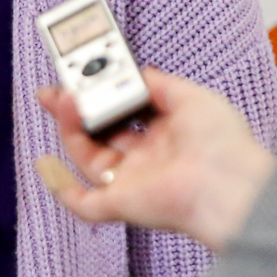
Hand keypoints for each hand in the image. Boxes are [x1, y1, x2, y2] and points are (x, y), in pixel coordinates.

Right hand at [36, 67, 275, 252]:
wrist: (230, 185)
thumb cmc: (223, 144)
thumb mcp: (192, 97)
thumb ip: (159, 84)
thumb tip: (136, 71)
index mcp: (167, 136)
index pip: (124, 113)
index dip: (103, 96)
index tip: (85, 76)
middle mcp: (148, 161)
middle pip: (101, 135)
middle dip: (75, 112)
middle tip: (55, 90)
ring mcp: (133, 183)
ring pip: (88, 159)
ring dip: (71, 130)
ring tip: (62, 101)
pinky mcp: (121, 204)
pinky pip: (83, 204)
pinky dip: (61, 188)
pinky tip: (47, 163)